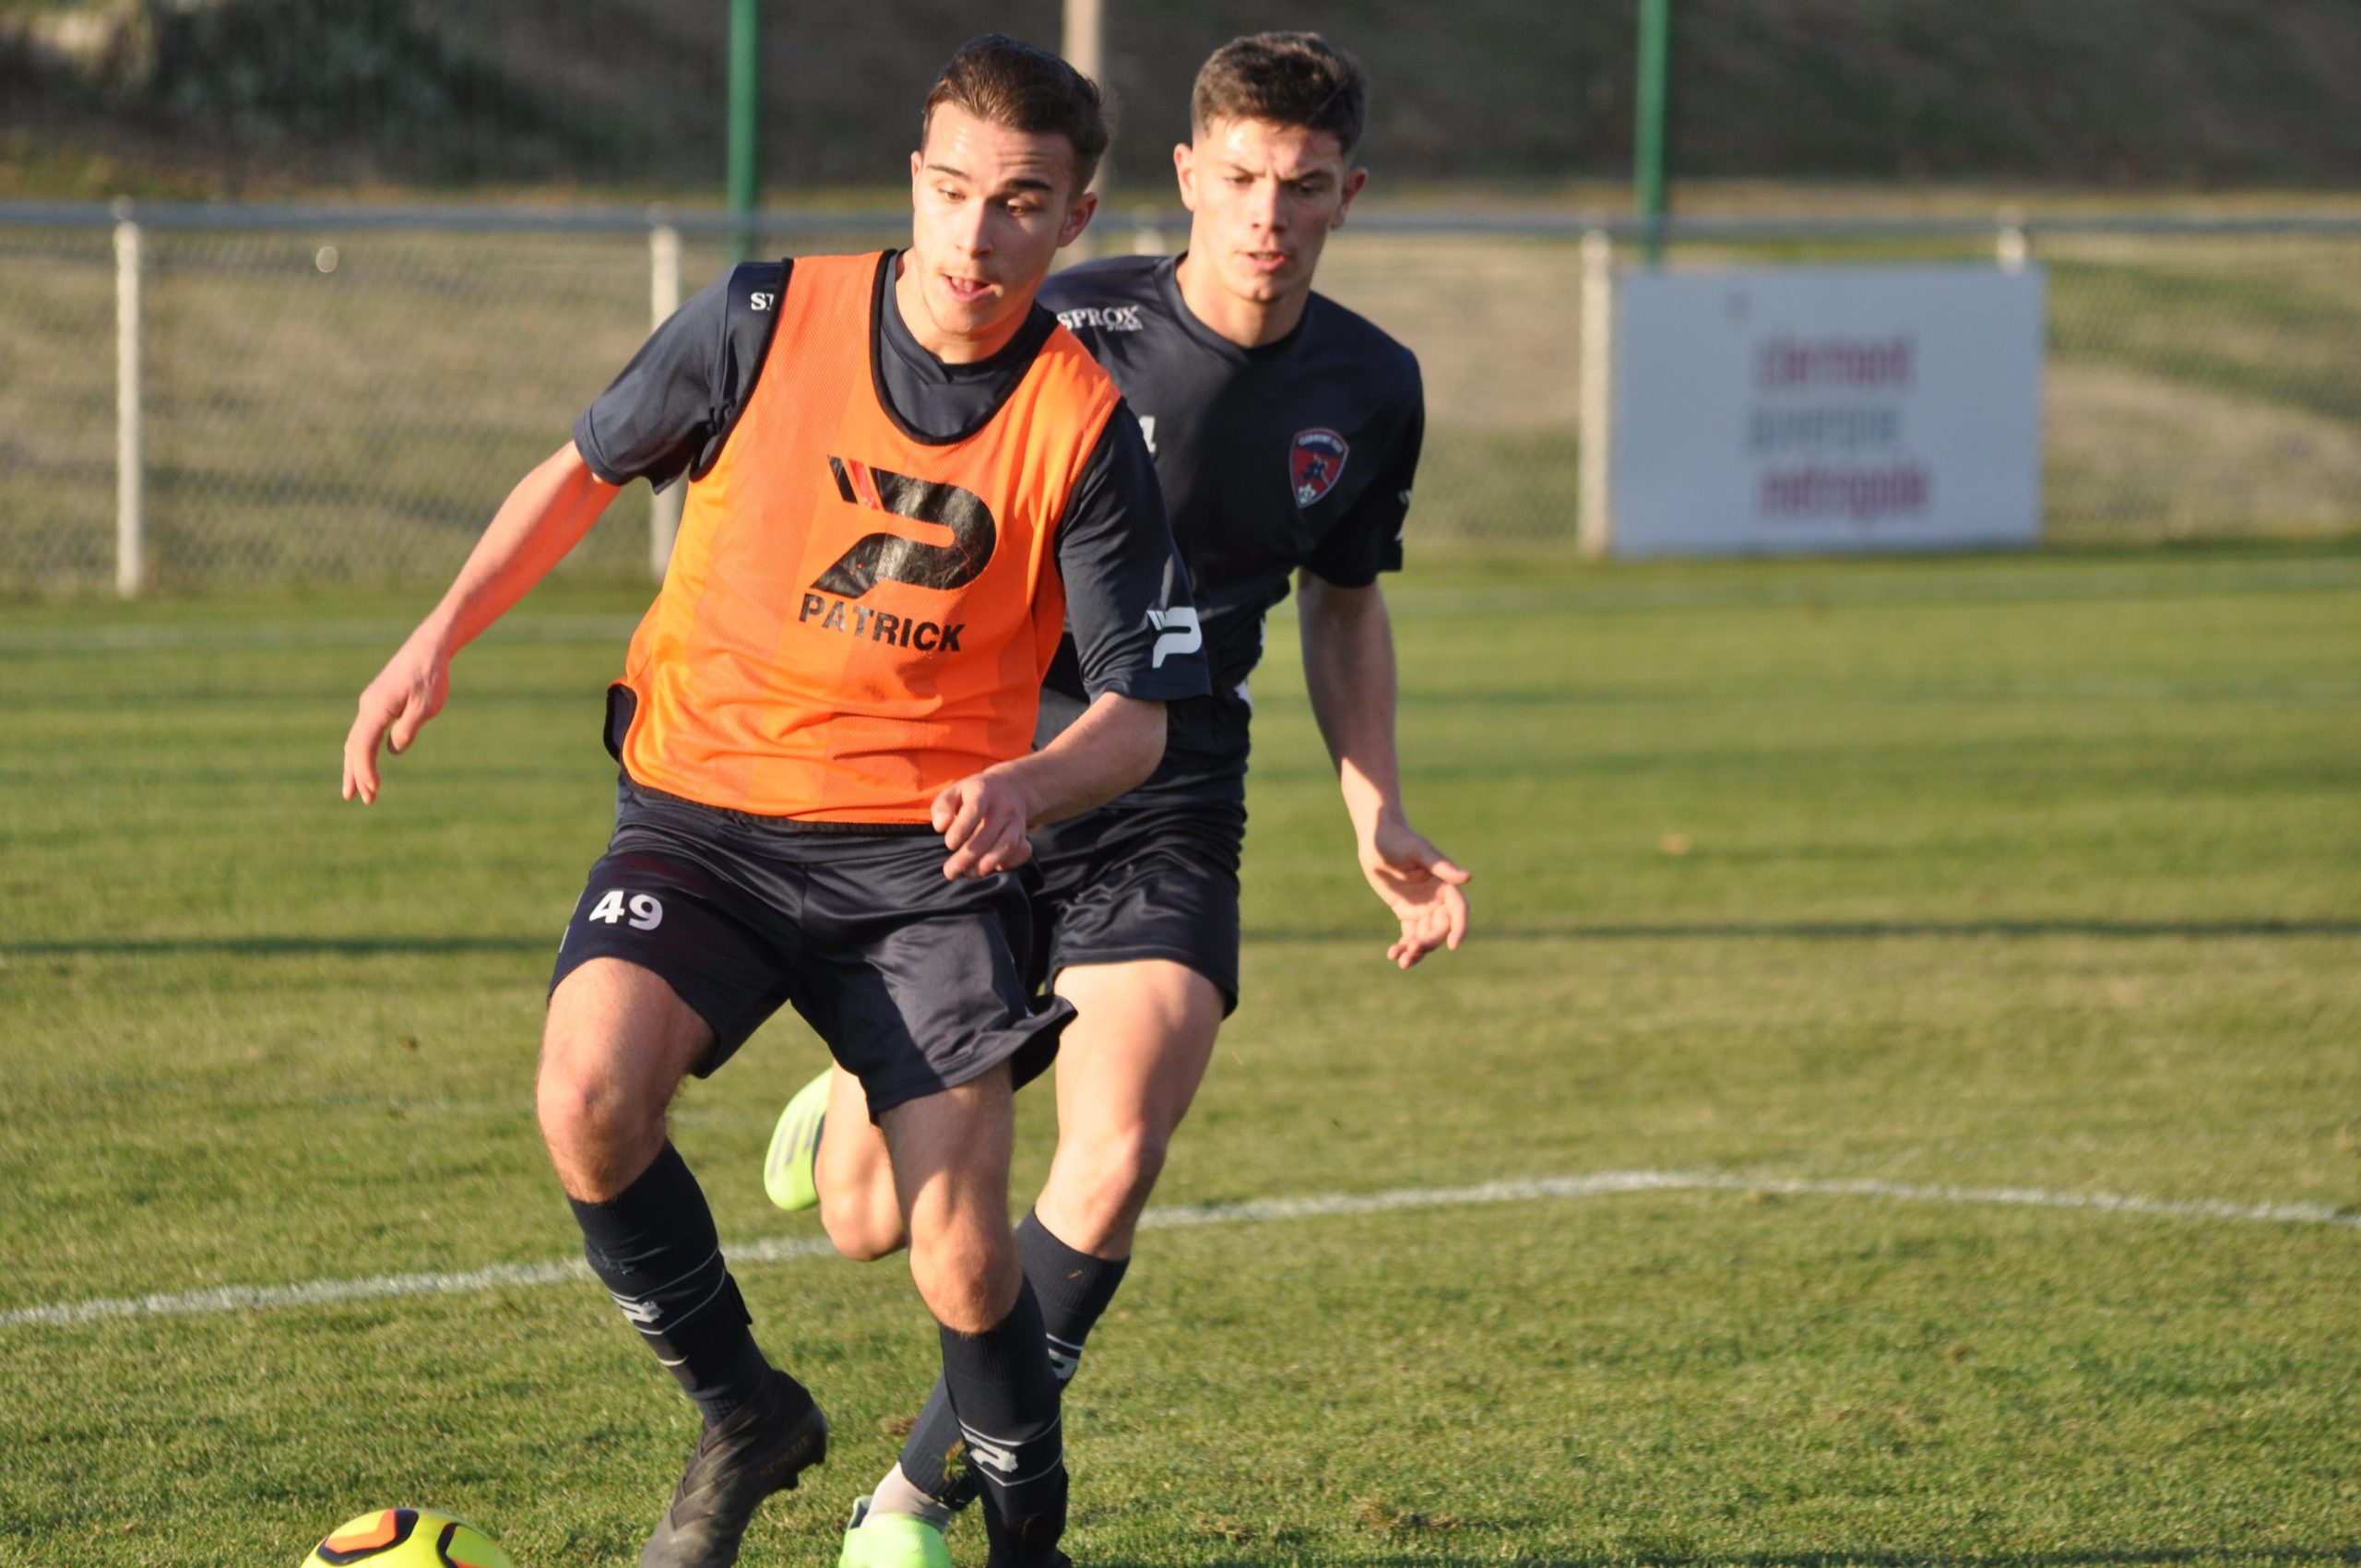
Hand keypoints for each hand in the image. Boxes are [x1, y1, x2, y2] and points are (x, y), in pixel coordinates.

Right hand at [342, 635, 449, 803]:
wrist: (428, 648)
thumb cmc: (430, 676)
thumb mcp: (426, 706)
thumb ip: (408, 729)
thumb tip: (394, 750)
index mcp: (377, 708)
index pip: (363, 747)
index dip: (366, 771)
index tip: (373, 790)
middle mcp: (368, 706)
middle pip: (354, 747)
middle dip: (356, 775)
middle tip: (362, 800)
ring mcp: (370, 704)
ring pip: (356, 740)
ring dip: (355, 766)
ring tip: (355, 790)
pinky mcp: (377, 703)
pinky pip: (363, 732)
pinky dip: (361, 751)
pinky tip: (363, 763)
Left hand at [932, 768, 1034, 879]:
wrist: (1011, 788)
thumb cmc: (974, 794)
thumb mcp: (955, 791)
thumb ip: (942, 807)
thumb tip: (940, 826)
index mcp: (983, 791)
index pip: (974, 810)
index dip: (961, 829)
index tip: (949, 844)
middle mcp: (1003, 807)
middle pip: (989, 834)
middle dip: (968, 856)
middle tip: (950, 872)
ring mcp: (1016, 821)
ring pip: (1007, 845)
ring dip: (987, 864)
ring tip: (969, 874)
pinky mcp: (1024, 835)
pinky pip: (1022, 851)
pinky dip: (1009, 863)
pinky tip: (991, 868)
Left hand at [1359, 818, 1470, 969]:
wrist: (1377, 840)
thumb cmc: (1399, 839)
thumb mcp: (1419, 850)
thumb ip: (1442, 866)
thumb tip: (1467, 877)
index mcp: (1446, 884)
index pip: (1459, 910)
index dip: (1459, 928)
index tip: (1453, 946)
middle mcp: (1438, 899)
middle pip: (1441, 928)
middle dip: (1429, 942)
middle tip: (1412, 950)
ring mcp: (1423, 908)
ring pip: (1425, 936)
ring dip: (1416, 951)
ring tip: (1401, 961)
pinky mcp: (1406, 912)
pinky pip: (1409, 934)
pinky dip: (1404, 946)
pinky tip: (1393, 954)